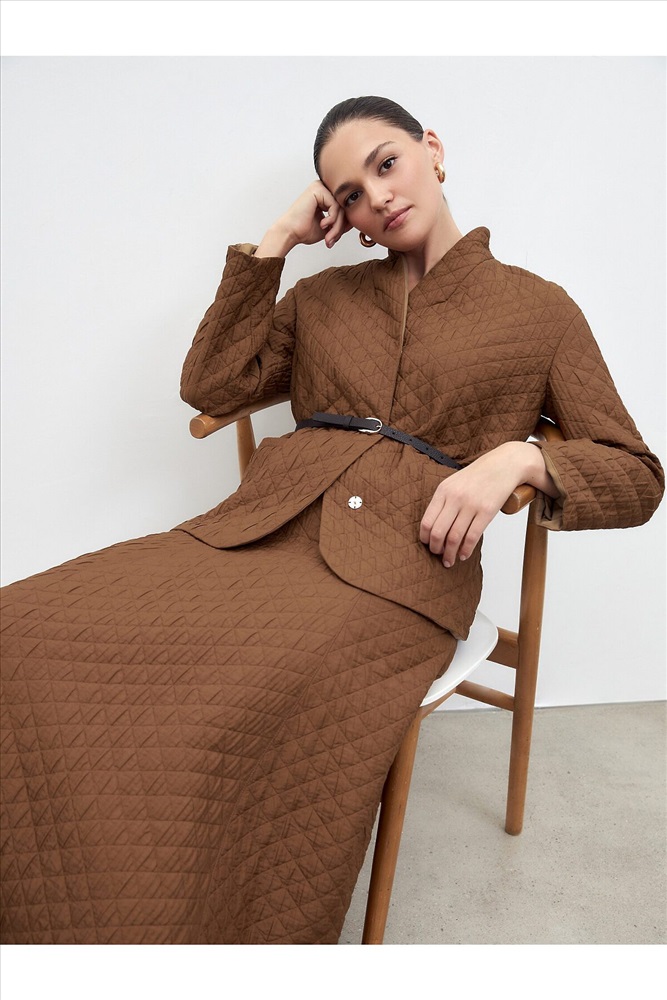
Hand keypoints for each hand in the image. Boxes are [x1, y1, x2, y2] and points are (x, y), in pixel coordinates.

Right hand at [256, 181, 351, 256]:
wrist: (289, 233)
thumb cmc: (304, 231)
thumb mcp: (328, 227)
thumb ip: (340, 222)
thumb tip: (354, 221)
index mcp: (324, 195)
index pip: (343, 208)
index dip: (343, 225)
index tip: (335, 238)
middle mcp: (322, 188)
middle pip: (343, 207)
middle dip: (340, 227)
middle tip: (331, 240)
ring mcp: (320, 187)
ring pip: (340, 207)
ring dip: (337, 226)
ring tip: (328, 237)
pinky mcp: (318, 190)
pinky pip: (335, 206)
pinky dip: (332, 219)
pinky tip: (323, 225)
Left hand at [419, 442, 557, 566]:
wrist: (505, 464)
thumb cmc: (479, 475)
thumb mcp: (454, 483)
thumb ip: (443, 502)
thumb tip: (433, 529)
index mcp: (443, 491)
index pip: (427, 521)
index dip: (425, 538)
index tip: (427, 545)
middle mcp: (455, 498)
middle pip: (438, 532)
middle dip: (436, 549)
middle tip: (438, 555)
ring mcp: (471, 505)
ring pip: (454, 537)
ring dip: (450, 553)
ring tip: (449, 560)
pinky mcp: (487, 511)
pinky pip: (472, 536)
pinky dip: (466, 550)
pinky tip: (463, 555)